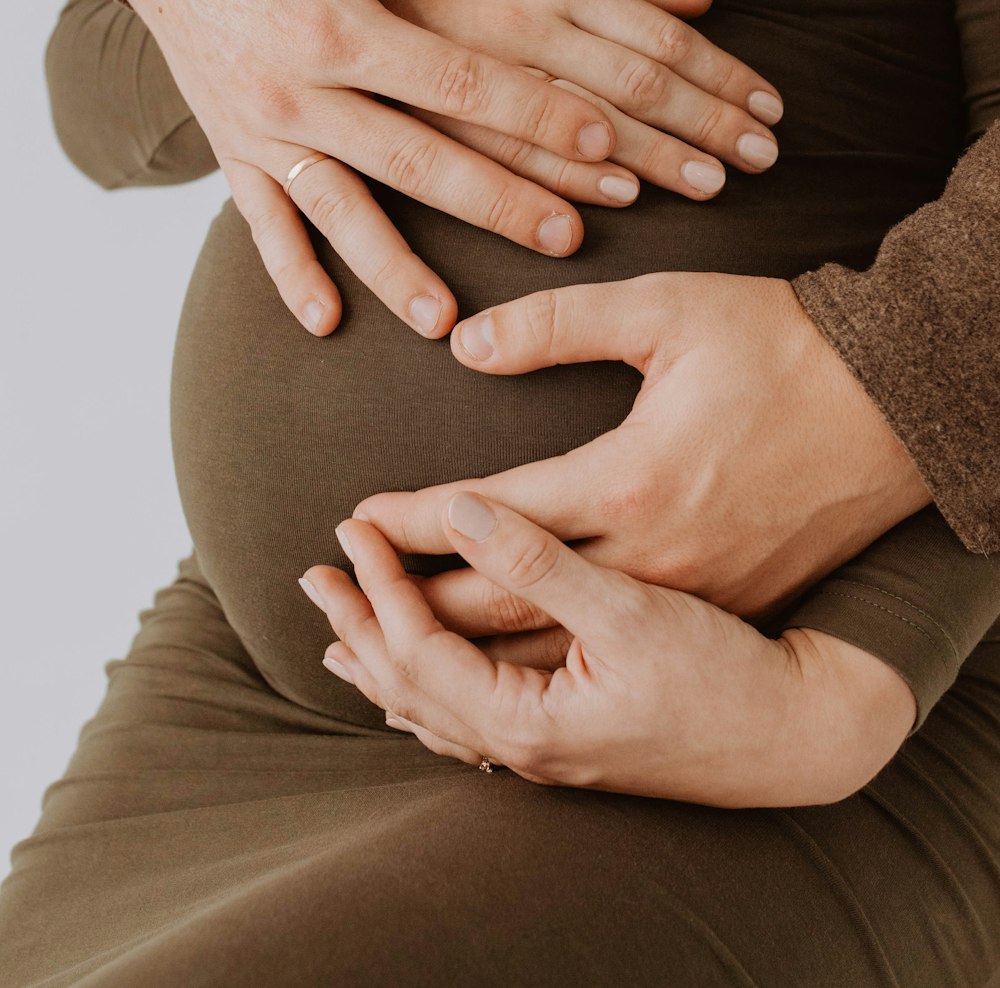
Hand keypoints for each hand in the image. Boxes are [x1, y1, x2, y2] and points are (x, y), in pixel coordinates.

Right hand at [108, 0, 781, 338]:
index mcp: (341, 22)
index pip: (459, 83)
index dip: (535, 113)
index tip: (606, 144)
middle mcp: (298, 88)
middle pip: (415, 162)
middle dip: (496, 204)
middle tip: (570, 240)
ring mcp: (260, 128)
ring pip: (338, 212)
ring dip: (393, 269)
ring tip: (447, 322)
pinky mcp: (231, 150)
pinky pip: (261, 222)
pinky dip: (289, 274)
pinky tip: (326, 322)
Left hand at [299, 493, 916, 805]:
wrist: (803, 733)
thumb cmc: (730, 669)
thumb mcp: (636, 603)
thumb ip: (540, 558)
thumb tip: (460, 510)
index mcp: (533, 713)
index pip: (421, 644)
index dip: (379, 580)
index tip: (347, 523)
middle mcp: (528, 745)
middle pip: (414, 687)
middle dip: (362, 625)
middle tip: (314, 575)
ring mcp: (548, 752)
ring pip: (440, 712)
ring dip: (387, 665)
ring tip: (343, 635)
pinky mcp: (573, 742)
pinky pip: (474, 723)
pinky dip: (433, 695)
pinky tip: (426, 689)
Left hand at [354, 274, 933, 623]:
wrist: (903, 406)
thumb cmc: (785, 345)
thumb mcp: (666, 310)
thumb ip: (554, 325)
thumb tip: (462, 345)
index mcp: (632, 484)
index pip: (488, 518)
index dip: (409, 524)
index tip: (351, 526)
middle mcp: (657, 559)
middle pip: (507, 609)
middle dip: (413, 608)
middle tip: (342, 603)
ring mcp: (695, 596)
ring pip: (558, 652)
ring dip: (466, 656)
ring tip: (392, 654)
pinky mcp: (725, 604)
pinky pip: (614, 660)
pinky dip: (541, 670)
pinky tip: (502, 675)